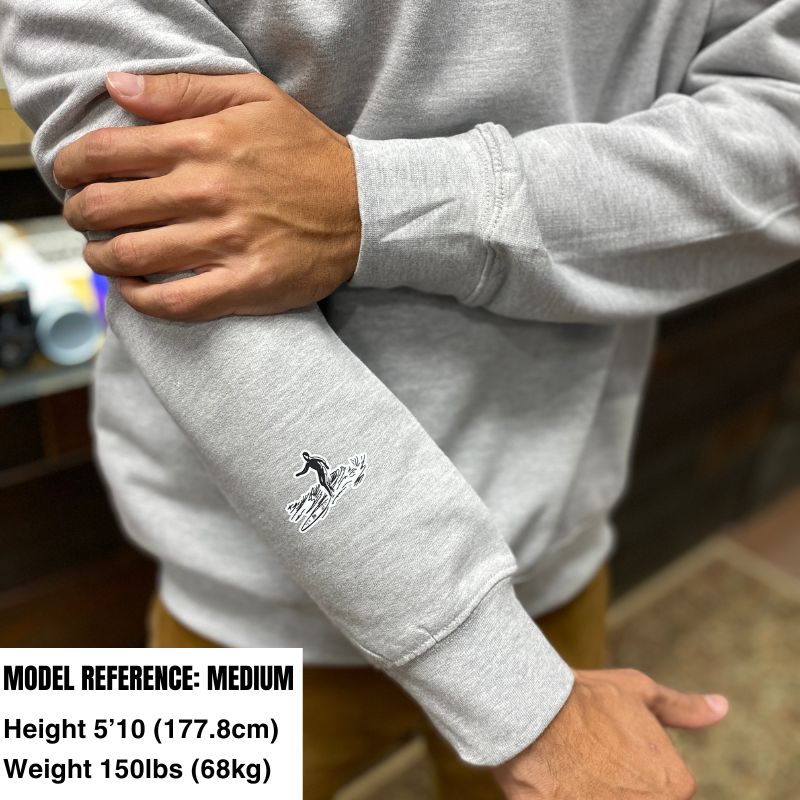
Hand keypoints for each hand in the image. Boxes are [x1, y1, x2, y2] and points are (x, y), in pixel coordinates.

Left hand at [55, 71, 361, 319]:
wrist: (364, 208)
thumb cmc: (307, 153)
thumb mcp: (253, 98)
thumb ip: (182, 92)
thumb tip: (119, 88)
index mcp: (203, 143)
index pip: (105, 153)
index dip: (71, 166)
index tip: (70, 175)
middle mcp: (207, 192)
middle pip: (107, 208)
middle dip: (79, 213)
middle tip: (83, 217)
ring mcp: (226, 242)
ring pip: (132, 256)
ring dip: (102, 258)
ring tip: (103, 253)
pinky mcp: (245, 285)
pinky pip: (174, 302)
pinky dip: (141, 300)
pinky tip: (134, 290)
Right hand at [492, 668, 728, 798]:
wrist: (532, 712)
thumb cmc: (586, 699)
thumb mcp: (638, 692)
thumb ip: (683, 708)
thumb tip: (721, 707)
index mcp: (675, 784)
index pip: (664, 787)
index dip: (632, 765)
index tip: (607, 747)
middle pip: (639, 799)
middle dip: (616, 786)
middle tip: (587, 763)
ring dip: (595, 791)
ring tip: (573, 773)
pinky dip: (574, 797)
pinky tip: (560, 785)